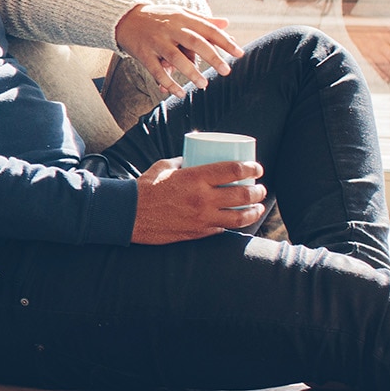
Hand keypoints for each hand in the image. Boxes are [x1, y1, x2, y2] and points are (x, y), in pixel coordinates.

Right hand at [113, 4, 240, 94]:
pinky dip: (168, 82)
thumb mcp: (180, 13)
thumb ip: (202, 20)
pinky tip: (179, 92)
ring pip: (175, 57)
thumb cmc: (158, 17)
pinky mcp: (143, 53)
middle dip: (212, 57)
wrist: (125, 18)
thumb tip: (226, 23)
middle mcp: (170, 28)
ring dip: (190, 72)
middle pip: (194, 42)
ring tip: (203, 84)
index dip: (224, 41)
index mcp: (182, 18)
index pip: (207, 29)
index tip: (239, 53)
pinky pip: (156, 70)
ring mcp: (156, 41)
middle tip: (226, 71)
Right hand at [131, 158, 265, 243]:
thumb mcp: (164, 167)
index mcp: (195, 178)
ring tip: (258, 207)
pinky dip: (234, 224)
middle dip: (258, 191)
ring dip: (254, 211)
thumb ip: (182, 162)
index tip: (257, 168)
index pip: (234, 170)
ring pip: (239, 217)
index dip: (251, 168)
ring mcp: (202, 218)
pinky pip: (223, 229)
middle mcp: (202, 198)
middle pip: (242, 195)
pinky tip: (238, 219)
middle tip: (260, 188)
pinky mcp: (198, 233)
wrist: (129, 215)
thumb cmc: (145, 188)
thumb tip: (192, 158)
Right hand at [344, 19, 389, 84]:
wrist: (352, 24)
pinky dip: (381, 74)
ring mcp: (373, 50)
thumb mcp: (386, 24)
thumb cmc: (370, 24)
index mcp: (388, 35)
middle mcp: (381, 44)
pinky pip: (374, 66)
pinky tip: (387, 78)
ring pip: (386, 65)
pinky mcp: (365, 55)